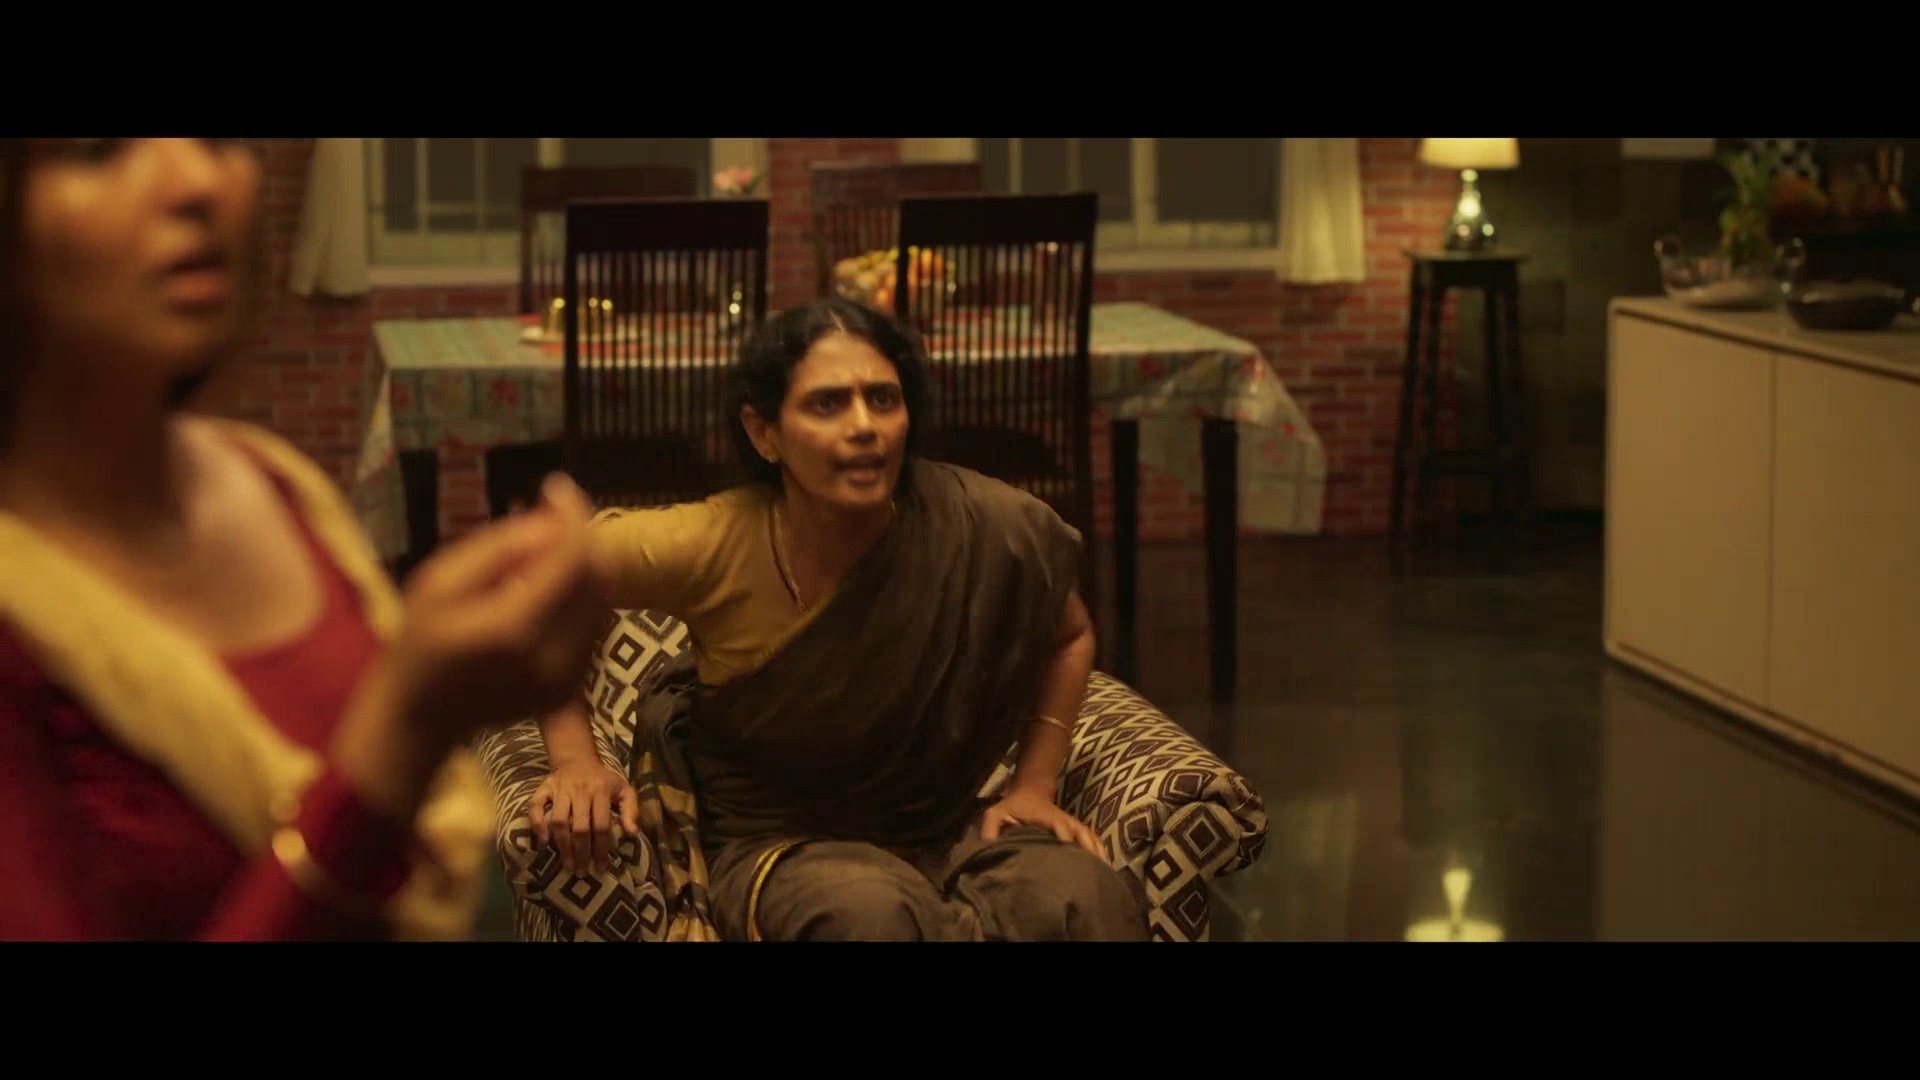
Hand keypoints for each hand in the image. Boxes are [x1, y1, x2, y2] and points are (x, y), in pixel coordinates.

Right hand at [384, 473, 610, 745]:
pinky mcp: (573, 686)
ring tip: (543, 554)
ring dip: (584, 565)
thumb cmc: (419, 642)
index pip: (572, 557)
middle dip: (582, 536)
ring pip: (604, 599)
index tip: (554, 487)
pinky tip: (545, 590)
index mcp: (515, 627)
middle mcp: (553, 654)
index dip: (572, 514)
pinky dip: (581, 596)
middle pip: (600, 575)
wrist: (420, 717)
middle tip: (550, 518)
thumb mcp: (440, 581)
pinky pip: (594, 625)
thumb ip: (499, 548)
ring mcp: (568, 676)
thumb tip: (552, 520)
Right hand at [528, 758, 639, 874]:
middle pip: (580, 827)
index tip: (600, 869)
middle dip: (581, 853)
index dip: (601, 849)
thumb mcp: (623, 790)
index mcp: (600, 791)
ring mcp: (560, 790)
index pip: (601, 825)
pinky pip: (535, 806)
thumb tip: (633, 834)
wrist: (578, 758)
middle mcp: (579, 791)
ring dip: (562, 845)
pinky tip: (543, 841)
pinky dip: (537, 823)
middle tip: (581, 872)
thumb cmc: (603, 780)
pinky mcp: (544, 788)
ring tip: (567, 865)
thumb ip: (631, 810)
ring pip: (558, 821)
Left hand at [980, 786, 1103, 861]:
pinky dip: (1100, 849)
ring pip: (1090, 836)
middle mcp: (1064, 820)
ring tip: (1105, 871)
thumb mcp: (996, 813)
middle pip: (1081, 831)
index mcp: (1046, 816)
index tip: (1070, 850)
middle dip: (1089, 847)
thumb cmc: (1012, 806)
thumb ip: (990, 828)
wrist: (1029, 791)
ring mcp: (1072, 824)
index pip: (1059, 825)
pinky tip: (1106, 865)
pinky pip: (1092, 839)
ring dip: (1098, 851)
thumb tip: (988, 846)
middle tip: (1094, 867)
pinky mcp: (1076, 829)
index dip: (1065, 836)